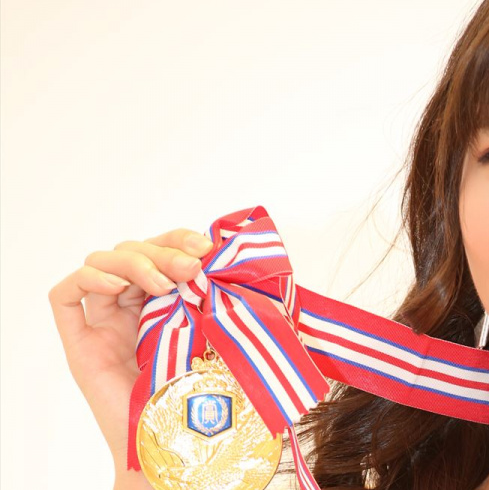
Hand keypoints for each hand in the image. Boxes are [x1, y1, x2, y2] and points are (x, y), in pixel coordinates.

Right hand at [48, 229, 213, 487]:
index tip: (206, 247)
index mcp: (164, 300)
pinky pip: (66, 295)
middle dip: (163, 251)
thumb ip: (214, 300)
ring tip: (164, 283)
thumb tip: (230, 260)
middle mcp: (132, 307)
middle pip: (133, 252)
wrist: (173, 441)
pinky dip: (89, 278)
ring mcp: (104, 322)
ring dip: (133, 262)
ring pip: (102, 263)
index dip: (179, 239)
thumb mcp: (216, 334)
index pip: (162, 250)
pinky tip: (116, 287)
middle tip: (191, 267)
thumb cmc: (199, 392)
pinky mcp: (80, 342)